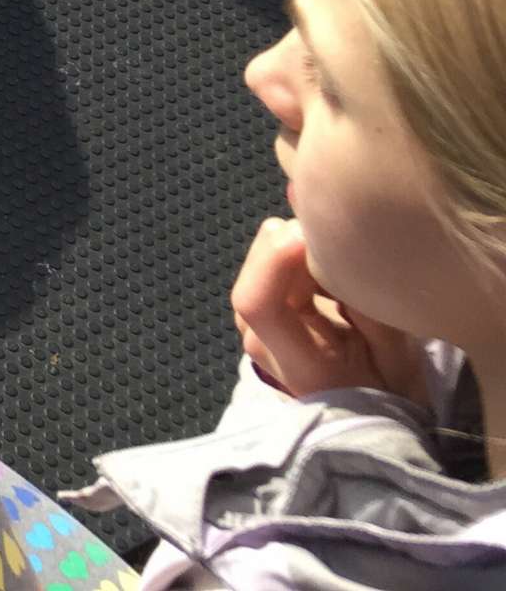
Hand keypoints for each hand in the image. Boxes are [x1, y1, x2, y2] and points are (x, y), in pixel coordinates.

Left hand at [230, 217, 423, 401]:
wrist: (361, 415)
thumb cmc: (387, 387)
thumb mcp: (396, 357)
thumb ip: (369, 310)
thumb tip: (344, 256)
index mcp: (296, 363)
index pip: (258, 303)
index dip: (276, 259)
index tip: (310, 234)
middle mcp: (259, 340)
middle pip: (258, 270)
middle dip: (296, 241)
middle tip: (342, 234)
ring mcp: (252, 322)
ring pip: (262, 257)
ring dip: (299, 243)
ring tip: (342, 252)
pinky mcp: (260, 305)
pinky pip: (271, 262)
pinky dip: (299, 251)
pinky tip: (329, 259)